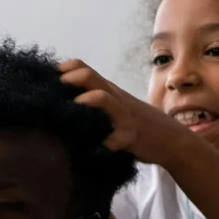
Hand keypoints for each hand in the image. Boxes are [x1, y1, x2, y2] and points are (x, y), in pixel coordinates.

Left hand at [58, 59, 196, 167]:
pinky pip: (117, 138)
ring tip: (73, 108)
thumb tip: (63, 104)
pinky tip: (93, 150)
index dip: (65, 69)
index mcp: (109, 91)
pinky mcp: (130, 137)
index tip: (46, 77)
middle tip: (53, 89)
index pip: (84, 69)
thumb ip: (96, 102)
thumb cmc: (138, 124)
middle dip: (71, 79)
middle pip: (91, 77)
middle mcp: (115, 99)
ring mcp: (123, 116)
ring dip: (86, 101)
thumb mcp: (117, 107)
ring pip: (104, 99)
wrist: (171, 139)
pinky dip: (104, 144)